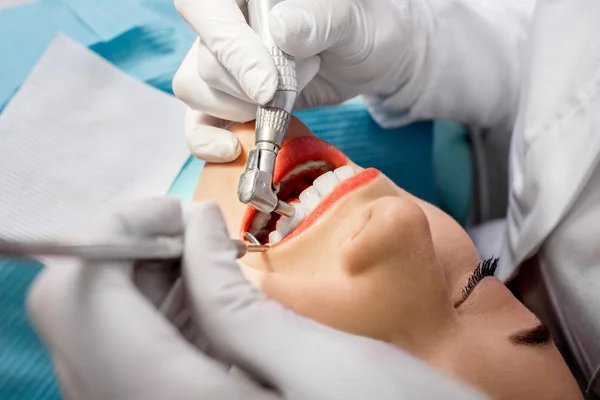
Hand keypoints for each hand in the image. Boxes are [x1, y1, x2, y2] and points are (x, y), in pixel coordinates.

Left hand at [28, 198, 485, 398]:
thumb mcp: (323, 363)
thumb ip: (235, 299)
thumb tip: (195, 231)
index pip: (79, 299)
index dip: (115, 234)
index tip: (180, 212)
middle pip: (77, 319)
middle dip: (129, 257)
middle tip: (196, 232)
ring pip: (99, 340)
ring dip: (144, 285)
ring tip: (208, 262)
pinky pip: (133, 363)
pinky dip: (160, 318)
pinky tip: (209, 302)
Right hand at [172, 0, 429, 161]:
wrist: (367, 58)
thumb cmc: (359, 28)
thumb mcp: (348, 19)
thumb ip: (317, 19)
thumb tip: (281, 31)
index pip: (206, 8)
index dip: (230, 48)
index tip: (267, 88)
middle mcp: (223, 22)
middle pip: (205, 60)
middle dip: (252, 88)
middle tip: (302, 79)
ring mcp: (220, 62)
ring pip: (196, 90)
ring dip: (243, 110)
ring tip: (289, 97)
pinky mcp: (225, 98)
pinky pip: (194, 122)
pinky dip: (206, 140)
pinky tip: (232, 149)